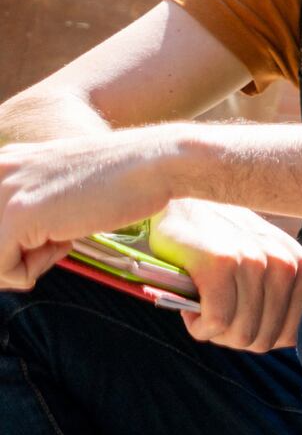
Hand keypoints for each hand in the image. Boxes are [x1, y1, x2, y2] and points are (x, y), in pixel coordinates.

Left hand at [0, 128, 199, 288]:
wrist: (154, 163)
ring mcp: (4, 192)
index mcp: (2, 163)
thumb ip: (26, 202)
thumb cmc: (120, 180)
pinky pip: (2, 269)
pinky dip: (31, 272)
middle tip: (51, 245)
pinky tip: (65, 244)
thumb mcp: (58, 184)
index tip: (43, 239)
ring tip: (60, 241)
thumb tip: (12, 245)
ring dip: (22, 264)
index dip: (12, 245)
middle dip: (12, 257)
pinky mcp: (18, 215)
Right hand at [149, 198, 301, 352]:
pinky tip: (191, 311)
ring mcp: (255, 261)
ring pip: (241, 334)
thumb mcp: (267, 262)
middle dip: (234, 338)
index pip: (293, 334)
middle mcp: (285, 263)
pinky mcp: (221, 263)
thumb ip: (283, 295)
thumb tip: (288, 340)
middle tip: (214, 318)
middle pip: (264, 339)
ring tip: (203, 310)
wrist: (185, 201)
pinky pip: (217, 322)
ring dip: (215, 333)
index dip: (261, 338)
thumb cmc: (224, 242)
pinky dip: (199, 326)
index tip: (241, 323)